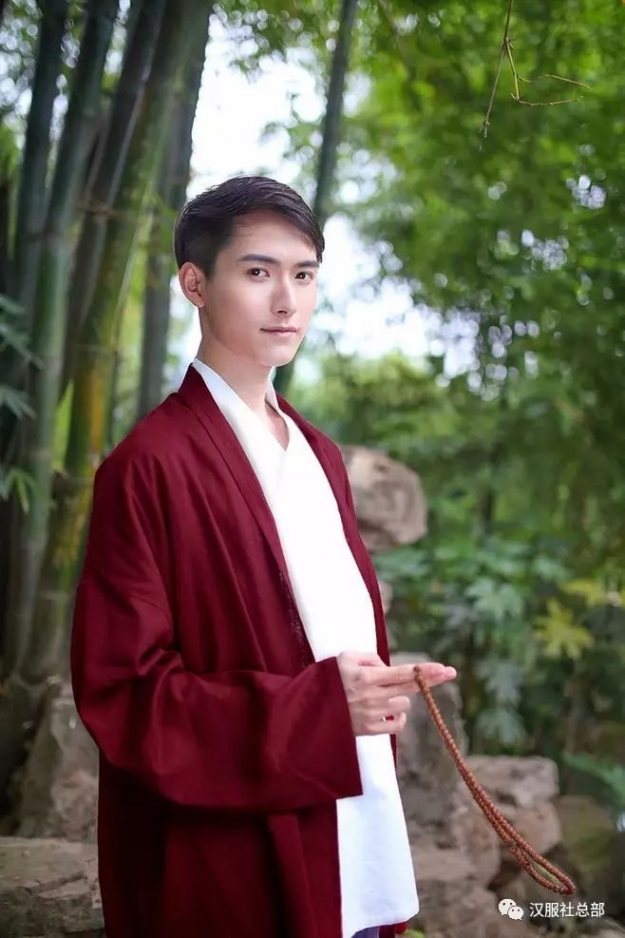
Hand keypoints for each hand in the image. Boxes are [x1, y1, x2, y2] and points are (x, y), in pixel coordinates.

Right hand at [336, 651, 456, 736]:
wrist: (306, 708)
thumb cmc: (328, 678)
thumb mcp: (345, 658)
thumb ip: (370, 658)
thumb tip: (388, 668)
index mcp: (367, 676)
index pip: (403, 673)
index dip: (425, 670)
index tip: (444, 668)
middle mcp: (372, 696)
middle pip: (410, 688)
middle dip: (431, 678)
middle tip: (449, 672)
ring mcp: (372, 715)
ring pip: (403, 703)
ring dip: (399, 696)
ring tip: (381, 693)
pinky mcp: (369, 730)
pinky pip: (396, 724)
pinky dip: (397, 716)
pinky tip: (390, 710)